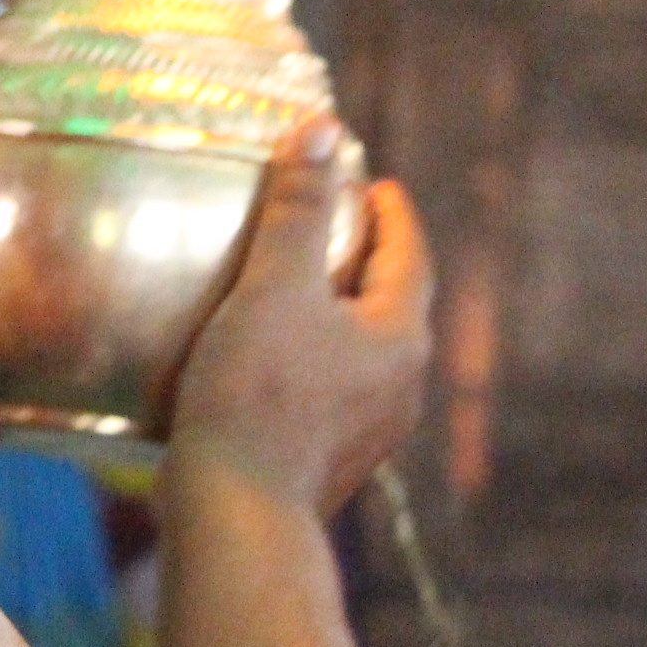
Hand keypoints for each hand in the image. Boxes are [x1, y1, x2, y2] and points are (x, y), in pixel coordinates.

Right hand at [169, 117, 432, 517]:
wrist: (236, 516)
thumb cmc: (257, 394)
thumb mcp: (274, 286)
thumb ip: (298, 209)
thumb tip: (324, 131)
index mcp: (400, 339)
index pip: (410, 256)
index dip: (392, 214)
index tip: (376, 184)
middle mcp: (401, 389)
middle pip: (393, 305)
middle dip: (367, 262)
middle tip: (336, 225)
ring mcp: (370, 434)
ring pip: (364, 353)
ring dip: (338, 315)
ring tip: (297, 287)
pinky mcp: (330, 464)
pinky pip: (334, 391)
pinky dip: (313, 357)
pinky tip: (269, 358)